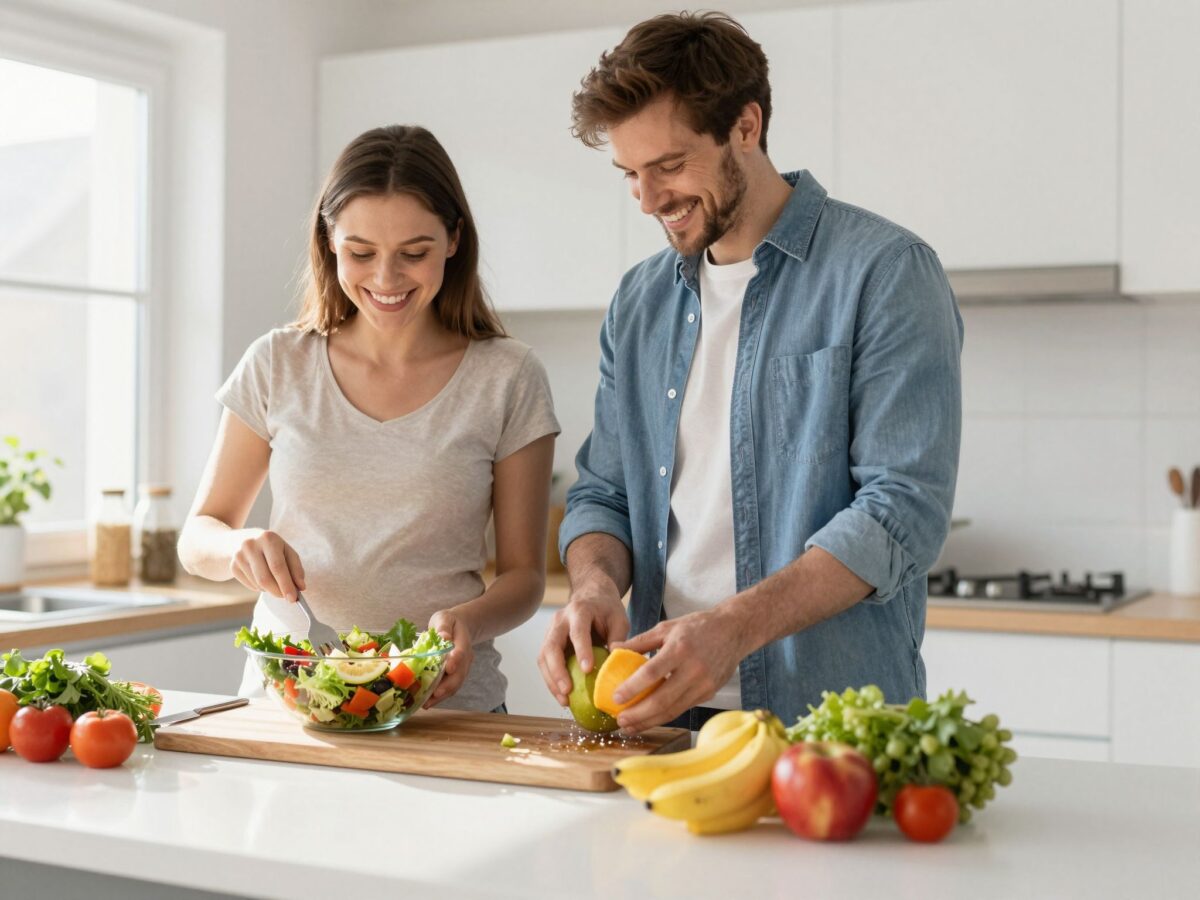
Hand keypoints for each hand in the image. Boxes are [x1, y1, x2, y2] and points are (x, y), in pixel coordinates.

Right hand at [229, 530, 305, 601]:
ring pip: (258, 584)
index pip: (277, 567)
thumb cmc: (272, 548)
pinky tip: (262, 578)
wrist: (243, 541)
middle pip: (265, 578)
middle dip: (278, 591)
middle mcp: (251, 545)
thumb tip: (300, 587)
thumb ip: (296, 569)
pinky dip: (260, 588)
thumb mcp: (287, 551)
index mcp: (268, 538)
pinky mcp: (233, 566)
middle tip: (288, 598)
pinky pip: (250, 586)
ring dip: (270, 589)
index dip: (286, 584)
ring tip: (275, 581)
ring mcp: (239, 556)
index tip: (293, 598)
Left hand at [423, 609, 473, 708]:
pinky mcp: (456, 675)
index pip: (461, 652)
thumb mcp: (445, 618)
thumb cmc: (449, 622)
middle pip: (460, 674)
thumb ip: (444, 627)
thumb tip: (444, 637)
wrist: (459, 628)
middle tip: (434, 695)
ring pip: (456, 684)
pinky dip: (440, 696)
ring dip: (442, 695)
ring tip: (428, 704)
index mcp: (463, 642)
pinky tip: (429, 702)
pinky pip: (450, 687)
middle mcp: (465, 658)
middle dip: (447, 686)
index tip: (449, 669)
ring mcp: (462, 668)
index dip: (456, 661)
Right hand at [537, 583, 628, 706]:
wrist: (591, 595)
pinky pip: (545, 663)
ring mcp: (550, 631)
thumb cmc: (607, 610)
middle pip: (551, 646)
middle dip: (557, 671)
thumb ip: (618, 638)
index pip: (578, 631)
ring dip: (551, 680)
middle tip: (567, 692)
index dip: (581, 650)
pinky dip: (552, 681)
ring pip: (543, 657)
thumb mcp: (619, 619)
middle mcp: (560, 620)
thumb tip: (616, 661)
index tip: (587, 670)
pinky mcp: (548, 642)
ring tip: (564, 701)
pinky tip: (562, 696)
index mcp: (580, 611)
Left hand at [608, 607, 745, 732]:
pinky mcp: (709, 693)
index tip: (615, 698)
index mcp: (679, 648)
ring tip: (630, 726)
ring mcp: (704, 684)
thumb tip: (613, 648)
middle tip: (620, 720)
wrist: (733, 631)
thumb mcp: (666, 627)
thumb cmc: (697, 627)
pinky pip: (683, 708)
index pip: (652, 673)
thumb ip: (640, 641)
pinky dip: (664, 716)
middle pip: (662, 699)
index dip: (632, 688)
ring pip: (673, 710)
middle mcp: (693, 669)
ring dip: (649, 721)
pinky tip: (650, 719)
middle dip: (638, 715)